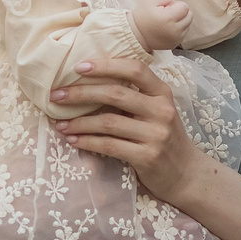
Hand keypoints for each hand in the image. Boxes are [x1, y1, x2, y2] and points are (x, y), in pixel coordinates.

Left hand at [51, 57, 206, 201]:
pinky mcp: (147, 157)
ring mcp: (156, 134)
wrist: (185, 174)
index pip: (134, 69)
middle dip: (80, 93)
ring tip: (59, 123)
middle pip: (115, 93)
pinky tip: (73, 140)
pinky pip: (109, 146)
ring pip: (108, 122)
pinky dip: (87, 142)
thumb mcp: (155, 111)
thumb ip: (133, 96)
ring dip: (78, 122)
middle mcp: (162, 110)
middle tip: (56, 95)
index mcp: (162, 93)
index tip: (79, 67)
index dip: (106, 65)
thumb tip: (90, 81)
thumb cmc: (163, 137)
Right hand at [131, 0, 191, 49]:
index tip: (167, 7)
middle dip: (181, 12)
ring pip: (188, 24)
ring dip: (181, 21)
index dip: (176, 4)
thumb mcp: (150, 0)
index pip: (185, 7)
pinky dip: (178, 29)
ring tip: (168, 21)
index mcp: (168, 18)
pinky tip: (167, 28)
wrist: (135, 35)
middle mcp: (174, 30)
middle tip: (168, 14)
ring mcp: (176, 39)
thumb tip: (175, 1)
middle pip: (189, 16)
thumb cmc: (142, 16)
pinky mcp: (175, 45)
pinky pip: (184, 33)